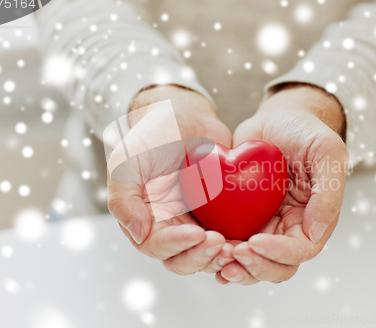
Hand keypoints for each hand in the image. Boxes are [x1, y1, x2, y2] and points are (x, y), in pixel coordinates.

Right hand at [107, 85, 235, 274]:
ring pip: (208, 254)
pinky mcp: (220, 215)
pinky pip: (229, 236)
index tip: (198, 233)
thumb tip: (138, 234)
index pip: (157, 246)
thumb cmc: (153, 136)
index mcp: (145, 220)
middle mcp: (170, 227)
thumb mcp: (128, 160)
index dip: (177, 245)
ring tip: (237, 246)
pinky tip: (252, 237)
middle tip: (221, 243)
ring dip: (221, 256)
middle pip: (184, 259)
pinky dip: (238, 241)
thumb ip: (123, 197)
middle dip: (202, 257)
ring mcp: (196, 223)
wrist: (186, 117)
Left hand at [216, 83, 348, 284]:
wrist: (276, 120)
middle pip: (275, 266)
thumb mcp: (326, 152)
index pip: (299, 251)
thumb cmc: (304, 131)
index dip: (277, 253)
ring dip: (237, 267)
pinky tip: (207, 252)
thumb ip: (328, 191)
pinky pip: (232, 243)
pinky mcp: (242, 218)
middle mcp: (289, 229)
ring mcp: (265, 226)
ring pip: (252, 262)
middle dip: (254, 266)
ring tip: (218, 257)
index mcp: (312, 220)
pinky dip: (221, 254)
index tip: (254, 242)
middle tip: (232, 253)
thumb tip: (316, 233)